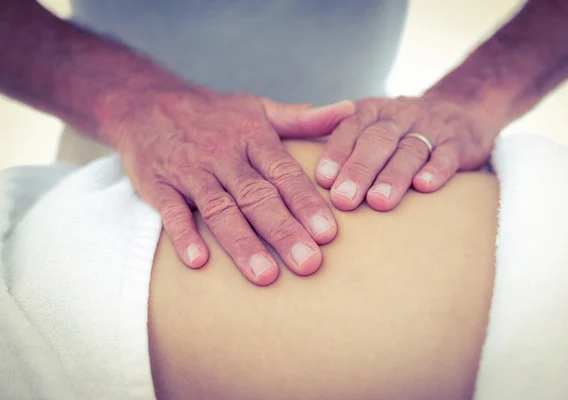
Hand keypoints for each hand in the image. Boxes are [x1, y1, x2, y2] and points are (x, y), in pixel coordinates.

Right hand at [102, 87, 354, 284]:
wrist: (148, 103)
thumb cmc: (215, 114)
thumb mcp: (259, 109)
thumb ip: (303, 117)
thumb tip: (350, 112)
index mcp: (252, 138)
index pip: (284, 173)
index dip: (306, 203)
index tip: (328, 233)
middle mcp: (224, 155)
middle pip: (256, 196)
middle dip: (283, 231)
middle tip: (308, 264)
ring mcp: (190, 171)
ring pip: (219, 209)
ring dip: (242, 242)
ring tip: (265, 275)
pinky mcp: (159, 185)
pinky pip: (171, 212)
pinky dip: (183, 235)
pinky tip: (199, 262)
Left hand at [314, 94, 498, 210]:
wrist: (462, 109)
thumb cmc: (402, 131)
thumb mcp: (372, 126)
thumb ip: (344, 145)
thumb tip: (304, 180)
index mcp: (373, 111)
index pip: (350, 128)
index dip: (337, 153)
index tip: (323, 180)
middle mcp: (399, 116)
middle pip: (377, 141)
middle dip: (359, 170)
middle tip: (344, 200)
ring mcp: (430, 128)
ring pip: (409, 150)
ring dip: (393, 176)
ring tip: (378, 202)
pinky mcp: (458, 142)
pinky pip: (446, 155)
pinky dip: (436, 170)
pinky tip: (424, 187)